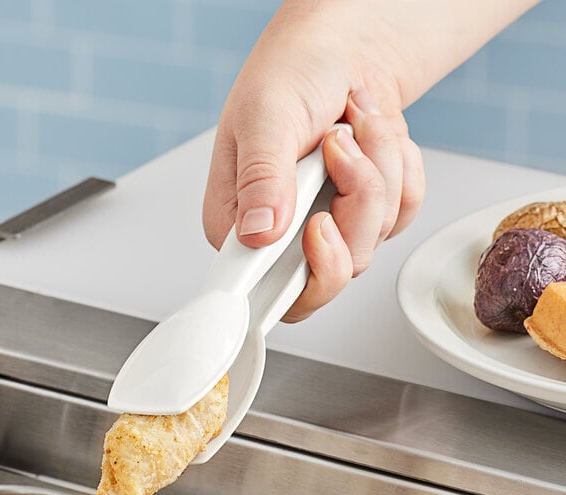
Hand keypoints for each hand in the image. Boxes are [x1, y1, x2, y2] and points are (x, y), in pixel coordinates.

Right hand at [202, 2, 426, 321]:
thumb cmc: (291, 75)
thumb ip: (261, 177)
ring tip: (351, 126)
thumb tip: (258, 233)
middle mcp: (283, 236)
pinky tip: (371, 138)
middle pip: (335, 271)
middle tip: (340, 150)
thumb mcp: (266, 116)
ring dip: (377, 171)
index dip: (306, 275)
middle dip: (354, 205)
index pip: (269, 293)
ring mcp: (328, 228)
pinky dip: (399, 168)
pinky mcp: (365, 215)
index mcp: (241, 223)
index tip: (320, 225)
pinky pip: (402, 214)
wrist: (340, 53)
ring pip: (373, 238)